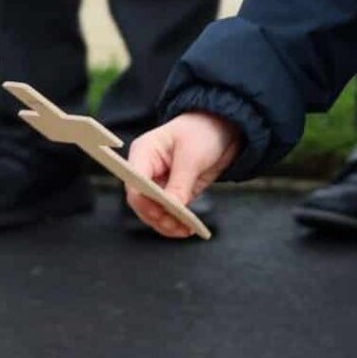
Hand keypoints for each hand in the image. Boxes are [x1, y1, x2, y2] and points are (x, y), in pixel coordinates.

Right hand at [122, 112, 242, 238]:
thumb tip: (172, 209)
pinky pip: (168, 213)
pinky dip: (176, 223)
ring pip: (153, 212)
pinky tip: (188, 228)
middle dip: (158, 216)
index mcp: (143, 153)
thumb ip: (180, 183)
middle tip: (177, 225)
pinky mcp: (173, 192)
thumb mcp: (192, 156)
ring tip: (185, 230)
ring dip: (167, 224)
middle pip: (142, 203)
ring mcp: (158, 183)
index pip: (134, 183)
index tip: (164, 211)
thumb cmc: (202, 131)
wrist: (222, 127)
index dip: (145, 201)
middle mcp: (146, 170)